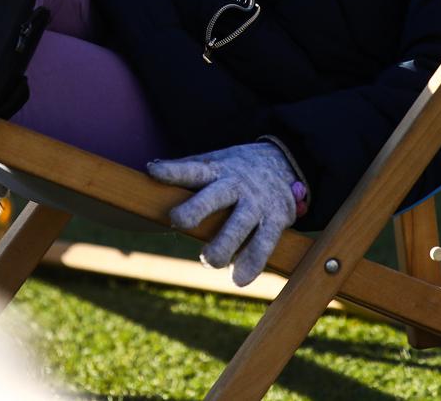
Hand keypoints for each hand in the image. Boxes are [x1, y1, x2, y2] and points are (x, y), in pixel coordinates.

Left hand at [147, 142, 298, 285]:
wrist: (286, 161)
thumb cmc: (238, 167)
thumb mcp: (216, 161)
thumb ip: (188, 167)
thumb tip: (154, 166)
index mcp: (217, 170)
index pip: (193, 169)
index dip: (173, 171)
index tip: (154, 171)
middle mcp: (236, 185)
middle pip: (215, 197)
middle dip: (197, 209)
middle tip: (178, 222)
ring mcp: (256, 204)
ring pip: (239, 226)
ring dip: (223, 246)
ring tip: (208, 260)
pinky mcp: (276, 220)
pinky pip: (264, 244)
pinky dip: (252, 263)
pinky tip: (239, 279)